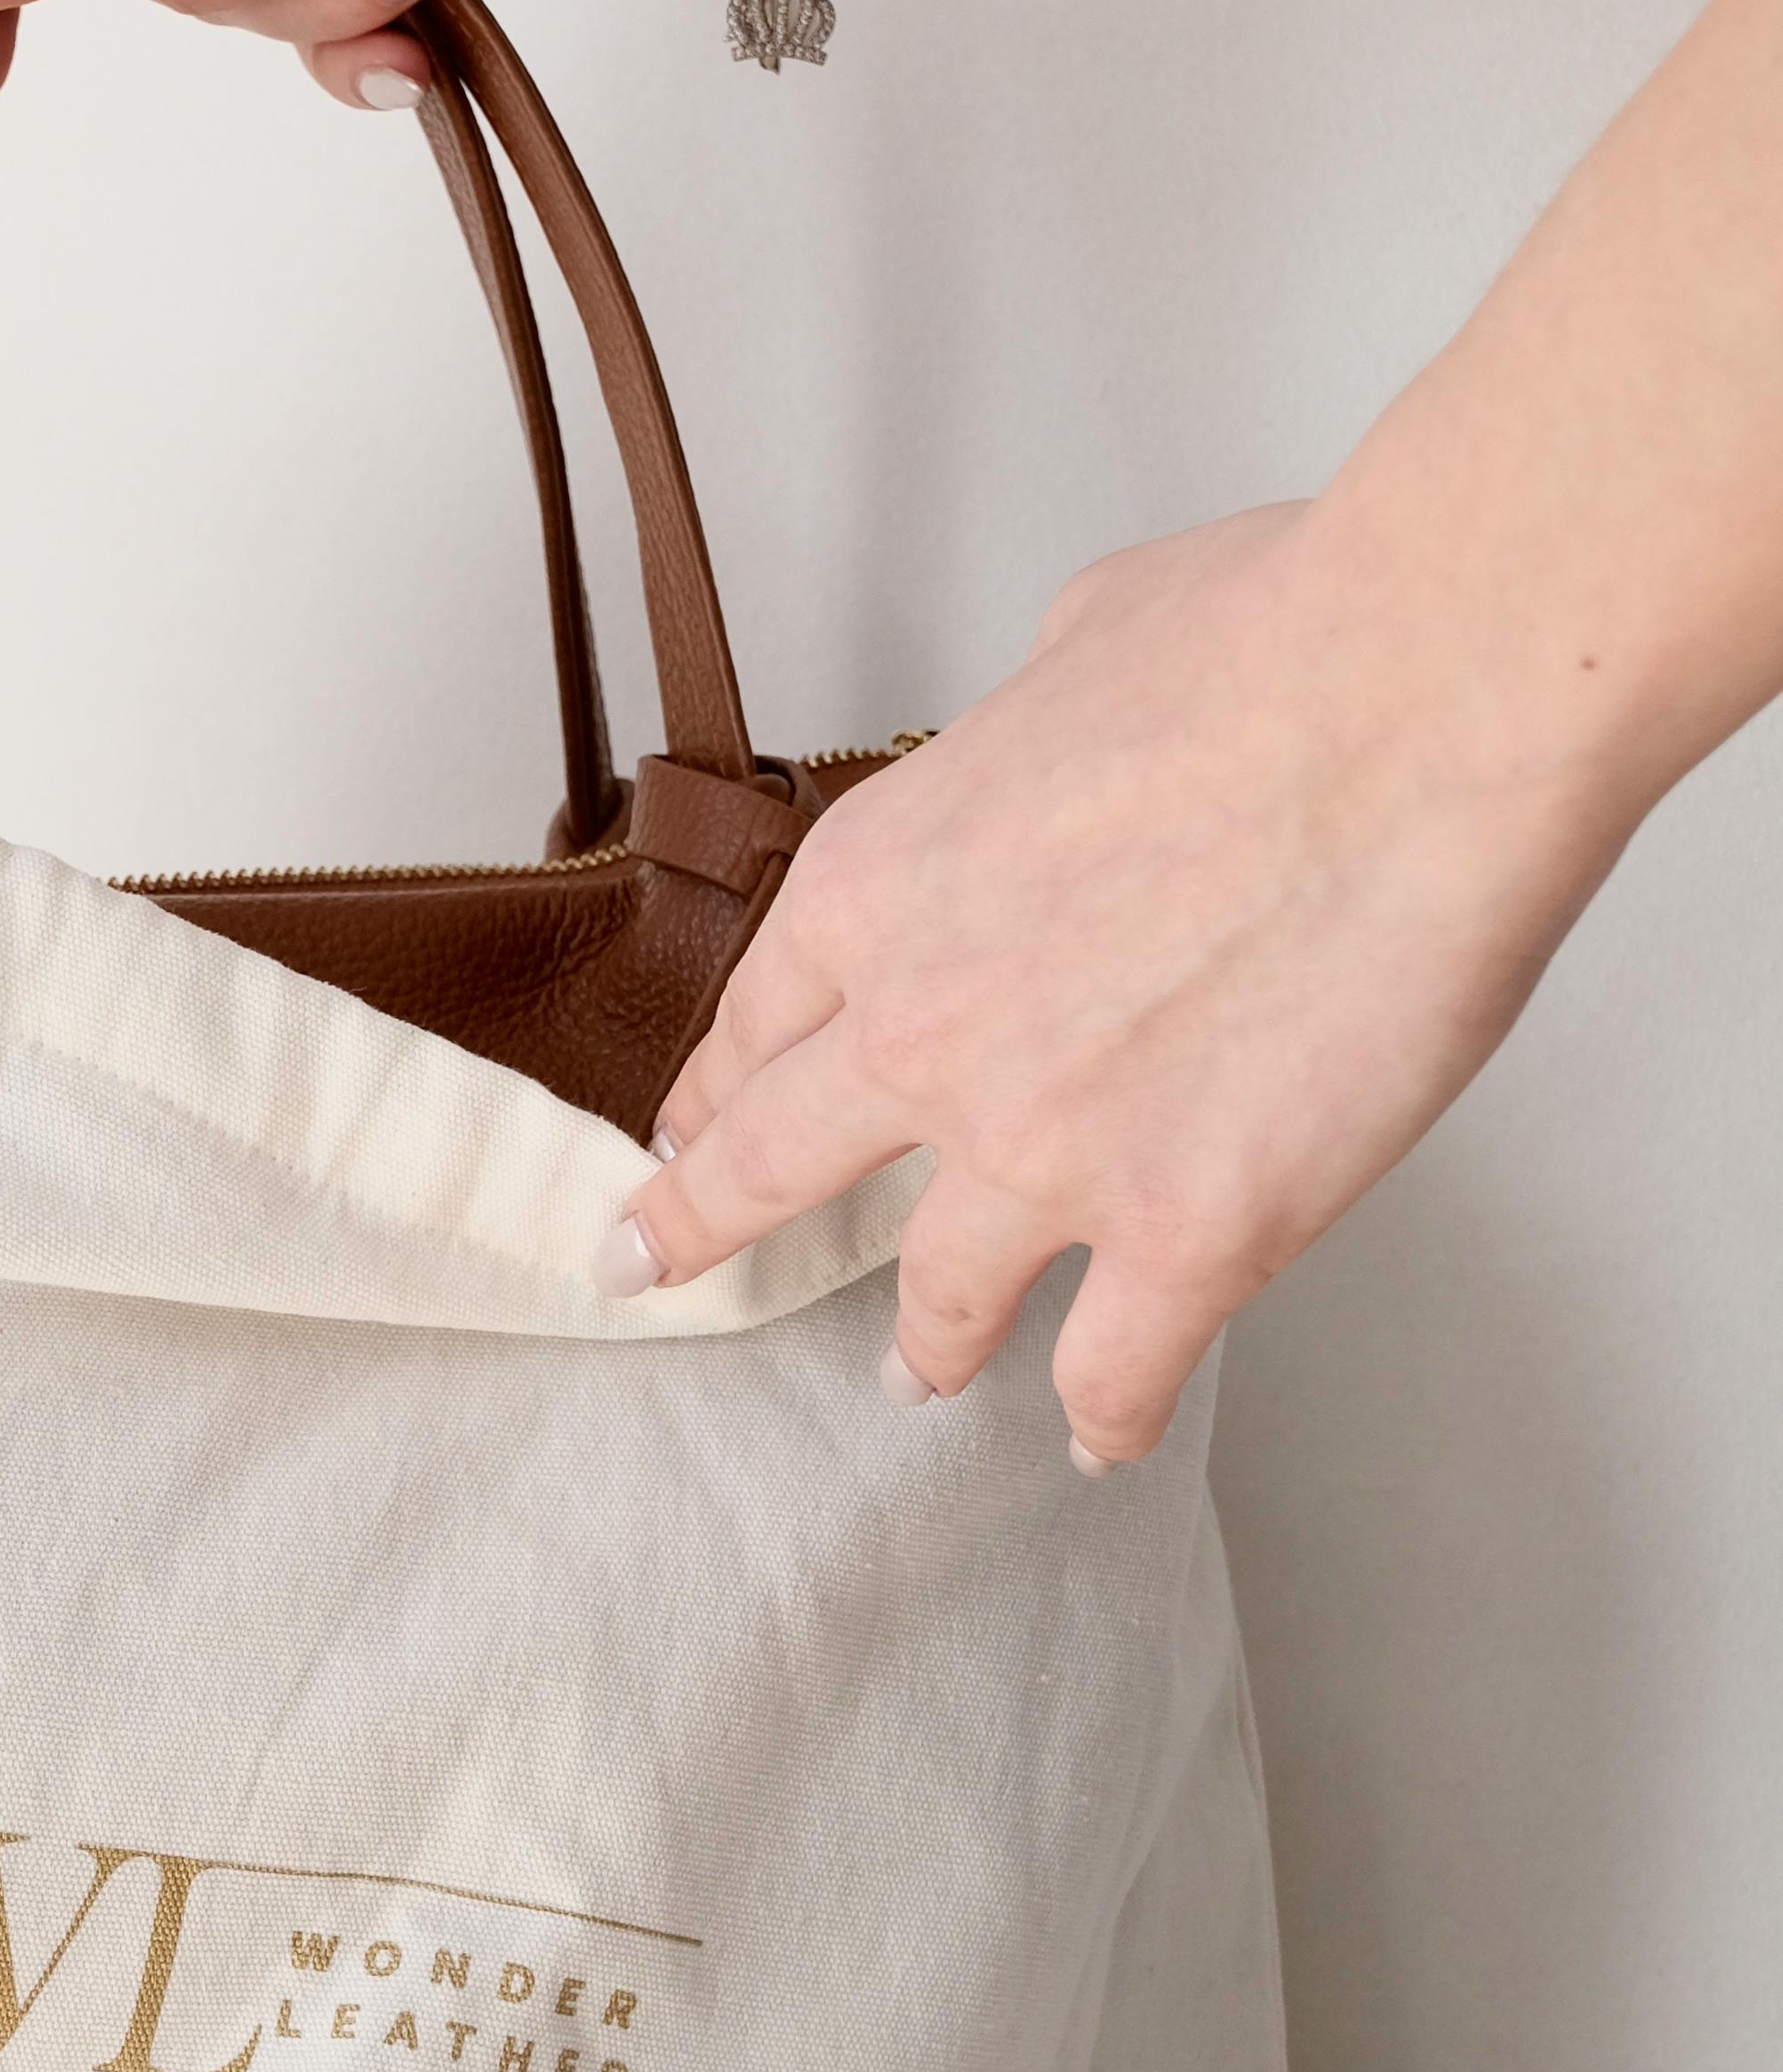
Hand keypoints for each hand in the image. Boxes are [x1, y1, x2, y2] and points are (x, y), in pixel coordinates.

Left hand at [607, 498, 1635, 1464]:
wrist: (1421, 701)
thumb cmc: (1276, 638)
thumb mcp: (1075, 648)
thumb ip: (1027, 746)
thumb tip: (1063, 751)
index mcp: (880, 886)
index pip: (759, 1022)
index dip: (718, 1089)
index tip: (690, 1133)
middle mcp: (927, 1034)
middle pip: (771, 1167)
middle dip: (698, 1230)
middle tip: (650, 1269)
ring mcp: (1047, 1153)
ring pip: (939, 1301)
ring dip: (926, 1344)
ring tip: (921, 1371)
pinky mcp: (1186, 1234)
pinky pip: (1115, 1372)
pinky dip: (1104, 1414)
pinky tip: (1099, 1433)